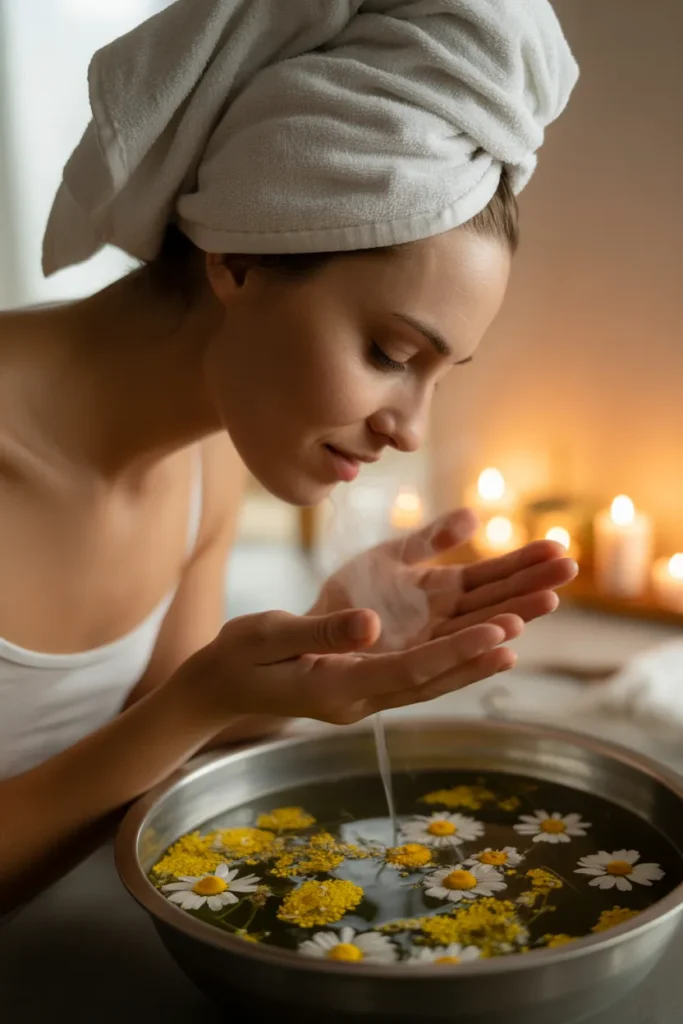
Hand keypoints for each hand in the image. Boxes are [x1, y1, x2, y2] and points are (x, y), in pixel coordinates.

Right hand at [185, 606, 522, 726]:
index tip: (502, 632)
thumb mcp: (269, 636)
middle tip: (539, 611)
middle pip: (439, 674)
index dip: (458, 652)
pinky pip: (423, 670)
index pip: (411, 670)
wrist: (222, 687)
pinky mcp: (368, 683)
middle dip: (489, 644)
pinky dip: (457, 656)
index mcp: (340, 688)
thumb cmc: (240, 658)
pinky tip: (488, 640)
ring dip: (483, 649)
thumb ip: (320, 630)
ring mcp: (369, 695)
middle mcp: (364, 698)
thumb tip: (371, 624)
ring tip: (529, 620)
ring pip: (438, 674)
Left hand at [312, 508, 577, 651]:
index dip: (522, 563)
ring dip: (511, 615)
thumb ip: (427, 541)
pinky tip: (507, 648)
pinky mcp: (400, 667)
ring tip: (548, 599)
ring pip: (474, 629)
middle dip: (530, 586)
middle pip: (492, 602)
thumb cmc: (344, 597)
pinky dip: (472, 654)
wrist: (294, 642)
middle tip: (569, 567)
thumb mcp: (386, 561)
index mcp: (438, 591)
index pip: (488, 576)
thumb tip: (472, 517)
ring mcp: (423, 645)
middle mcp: (439, 621)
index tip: (557, 549)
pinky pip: (440, 660)